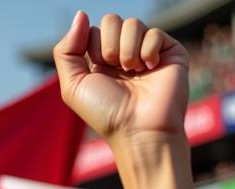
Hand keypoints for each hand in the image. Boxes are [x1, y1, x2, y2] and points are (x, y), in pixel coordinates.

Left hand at [53, 12, 188, 143]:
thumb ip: (66, 51)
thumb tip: (81, 14)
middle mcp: (123, 55)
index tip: (99, 70)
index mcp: (101, 62)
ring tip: (133, 73)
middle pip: (112, 21)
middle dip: (110, 46)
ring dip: (128, 51)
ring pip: (132, 24)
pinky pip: (154, 32)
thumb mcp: (73, 86)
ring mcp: (146, 51)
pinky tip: (150, 70)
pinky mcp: (169, 51)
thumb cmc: (106, 113)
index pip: (93, 31)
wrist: (139, 128)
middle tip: (117, 71)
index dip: (93, 47)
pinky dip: (148, 52)